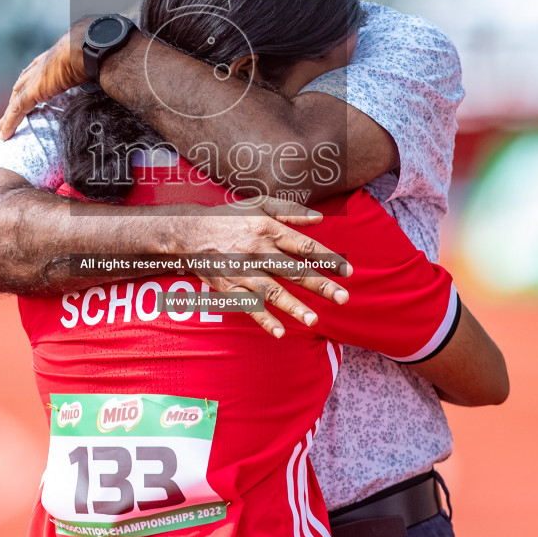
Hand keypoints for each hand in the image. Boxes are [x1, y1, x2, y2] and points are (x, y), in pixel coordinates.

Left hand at [0, 18, 88, 139]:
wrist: (90, 45)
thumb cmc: (98, 47)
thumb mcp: (96, 58)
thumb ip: (98, 66)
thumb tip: (116, 69)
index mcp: (56, 56)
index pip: (38, 71)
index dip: (32, 82)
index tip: (31, 92)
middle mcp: (42, 65)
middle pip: (22, 84)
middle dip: (15, 98)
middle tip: (10, 112)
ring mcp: (36, 78)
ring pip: (16, 99)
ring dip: (8, 115)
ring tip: (2, 129)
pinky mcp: (33, 91)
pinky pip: (17, 110)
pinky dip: (9, 122)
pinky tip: (4, 134)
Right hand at [173, 196, 351, 338]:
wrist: (190, 231)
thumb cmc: (229, 217)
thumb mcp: (259, 204)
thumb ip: (290, 211)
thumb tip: (320, 218)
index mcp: (269, 230)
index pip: (304, 246)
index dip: (327, 259)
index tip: (348, 272)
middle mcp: (258, 251)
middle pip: (294, 271)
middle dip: (320, 286)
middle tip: (343, 299)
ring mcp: (243, 271)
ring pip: (273, 291)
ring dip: (294, 306)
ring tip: (314, 320)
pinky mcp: (229, 287)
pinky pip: (249, 305)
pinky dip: (263, 319)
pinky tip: (279, 332)